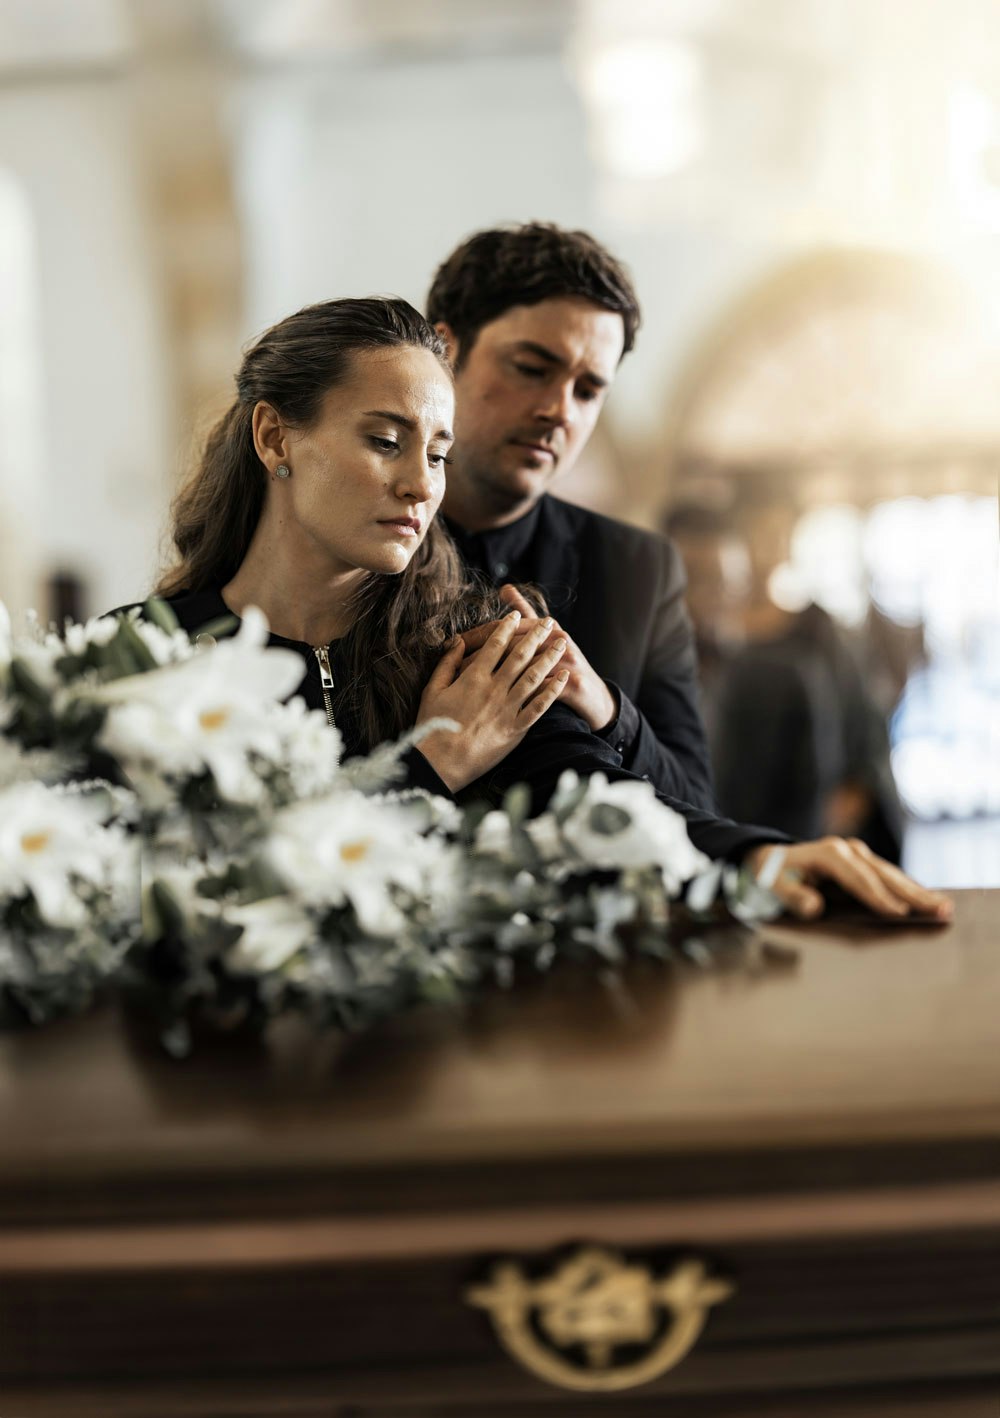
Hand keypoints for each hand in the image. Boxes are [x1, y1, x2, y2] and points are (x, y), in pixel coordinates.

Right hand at [415, 610, 569, 791]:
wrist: (442, 762)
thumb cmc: (432, 725)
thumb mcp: (432, 690)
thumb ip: (447, 664)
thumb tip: (457, 642)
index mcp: (472, 678)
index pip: (495, 644)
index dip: (508, 627)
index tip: (517, 614)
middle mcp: (494, 689)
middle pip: (520, 656)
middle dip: (536, 636)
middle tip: (549, 622)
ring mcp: (507, 709)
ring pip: (534, 677)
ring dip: (550, 658)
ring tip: (562, 643)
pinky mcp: (516, 729)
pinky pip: (539, 707)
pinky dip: (553, 691)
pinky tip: (563, 678)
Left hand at [458, 585, 616, 731]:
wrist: (595, 699)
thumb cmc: (566, 663)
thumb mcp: (549, 634)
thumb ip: (526, 612)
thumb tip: (505, 587)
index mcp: (548, 628)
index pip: (507, 626)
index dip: (479, 636)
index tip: (454, 643)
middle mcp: (559, 640)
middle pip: (514, 643)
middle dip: (482, 655)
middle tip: (456, 665)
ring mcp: (567, 663)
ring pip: (528, 665)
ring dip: (497, 675)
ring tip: (472, 682)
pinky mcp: (573, 686)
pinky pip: (544, 690)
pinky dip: (522, 695)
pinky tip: (501, 701)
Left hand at [744, 837, 952, 921]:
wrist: (766, 858)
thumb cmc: (770, 876)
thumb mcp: (773, 887)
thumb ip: (793, 897)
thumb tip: (813, 907)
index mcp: (828, 854)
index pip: (859, 879)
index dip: (878, 897)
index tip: (899, 913)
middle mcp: (846, 849)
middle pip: (883, 873)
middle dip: (912, 893)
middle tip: (939, 908)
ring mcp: (855, 853)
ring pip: (890, 873)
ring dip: (916, 890)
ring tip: (943, 905)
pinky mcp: (860, 860)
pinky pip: (886, 875)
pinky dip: (906, 887)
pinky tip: (924, 898)